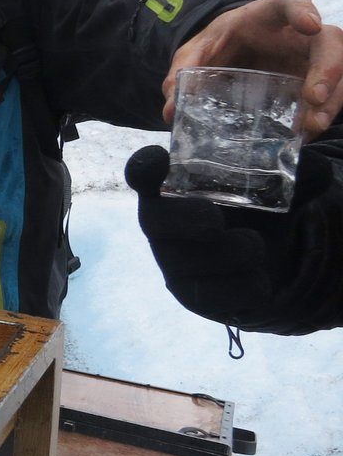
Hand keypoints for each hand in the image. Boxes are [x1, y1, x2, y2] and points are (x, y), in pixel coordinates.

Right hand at [124, 144, 335, 333]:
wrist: (268, 260)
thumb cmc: (258, 211)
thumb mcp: (275, 188)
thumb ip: (294, 174)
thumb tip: (312, 170)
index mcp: (175, 188)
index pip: (142, 173)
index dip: (143, 167)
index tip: (159, 158)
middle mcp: (164, 225)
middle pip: (154, 221)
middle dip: (185, 220)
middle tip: (215, 221)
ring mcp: (174, 263)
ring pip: (192, 262)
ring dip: (235, 254)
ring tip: (257, 248)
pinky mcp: (193, 297)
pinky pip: (217, 296)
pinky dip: (248, 285)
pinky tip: (259, 278)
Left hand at [166, 0, 342, 137]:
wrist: (234, 50)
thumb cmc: (222, 43)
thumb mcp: (197, 51)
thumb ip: (183, 71)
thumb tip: (171, 109)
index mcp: (269, 15)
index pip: (291, 2)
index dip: (303, 10)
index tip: (311, 24)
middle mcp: (301, 35)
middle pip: (330, 41)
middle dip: (328, 67)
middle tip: (314, 97)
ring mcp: (313, 59)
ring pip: (340, 71)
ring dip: (333, 98)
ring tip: (312, 125)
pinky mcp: (317, 81)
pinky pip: (332, 95)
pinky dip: (323, 114)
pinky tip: (306, 134)